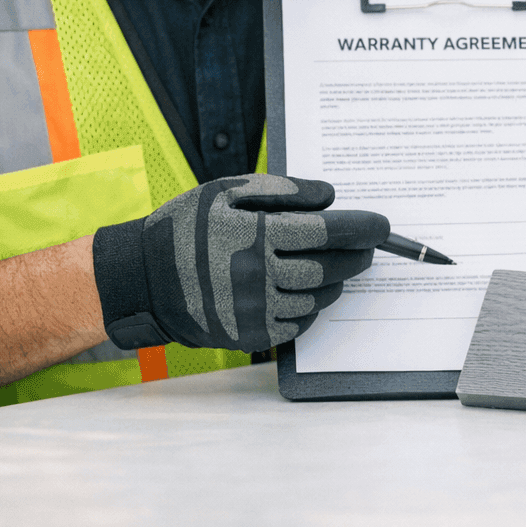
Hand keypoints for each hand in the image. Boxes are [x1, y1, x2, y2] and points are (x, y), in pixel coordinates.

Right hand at [91, 175, 389, 352]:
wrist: (142, 279)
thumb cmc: (186, 228)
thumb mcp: (226, 192)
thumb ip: (282, 191)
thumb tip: (330, 197)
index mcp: (255, 235)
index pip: (328, 232)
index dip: (363, 229)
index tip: (383, 227)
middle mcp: (258, 275)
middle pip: (330, 268)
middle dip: (356, 256)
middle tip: (367, 247)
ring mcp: (255, 310)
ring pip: (317, 297)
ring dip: (334, 282)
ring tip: (334, 267)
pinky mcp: (250, 336)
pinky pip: (298, 323)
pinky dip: (310, 306)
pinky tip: (304, 290)